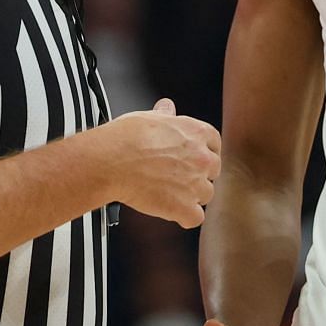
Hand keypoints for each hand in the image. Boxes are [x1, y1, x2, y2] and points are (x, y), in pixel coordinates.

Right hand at [103, 98, 221, 227]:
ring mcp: (195, 183)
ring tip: (169, 194)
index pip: (214, 144)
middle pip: (212, 170)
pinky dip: (184, 217)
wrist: (111, 161)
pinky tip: (171, 211)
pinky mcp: (184, 206)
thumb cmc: (124, 139)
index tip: (193, 158)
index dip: (203, 152)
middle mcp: (202, 158)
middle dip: (197, 175)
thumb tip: (167, 107)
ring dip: (191, 196)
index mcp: (196, 133)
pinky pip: (195, 218)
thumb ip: (164, 115)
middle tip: (176, 177)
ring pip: (206, 195)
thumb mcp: (147, 117)